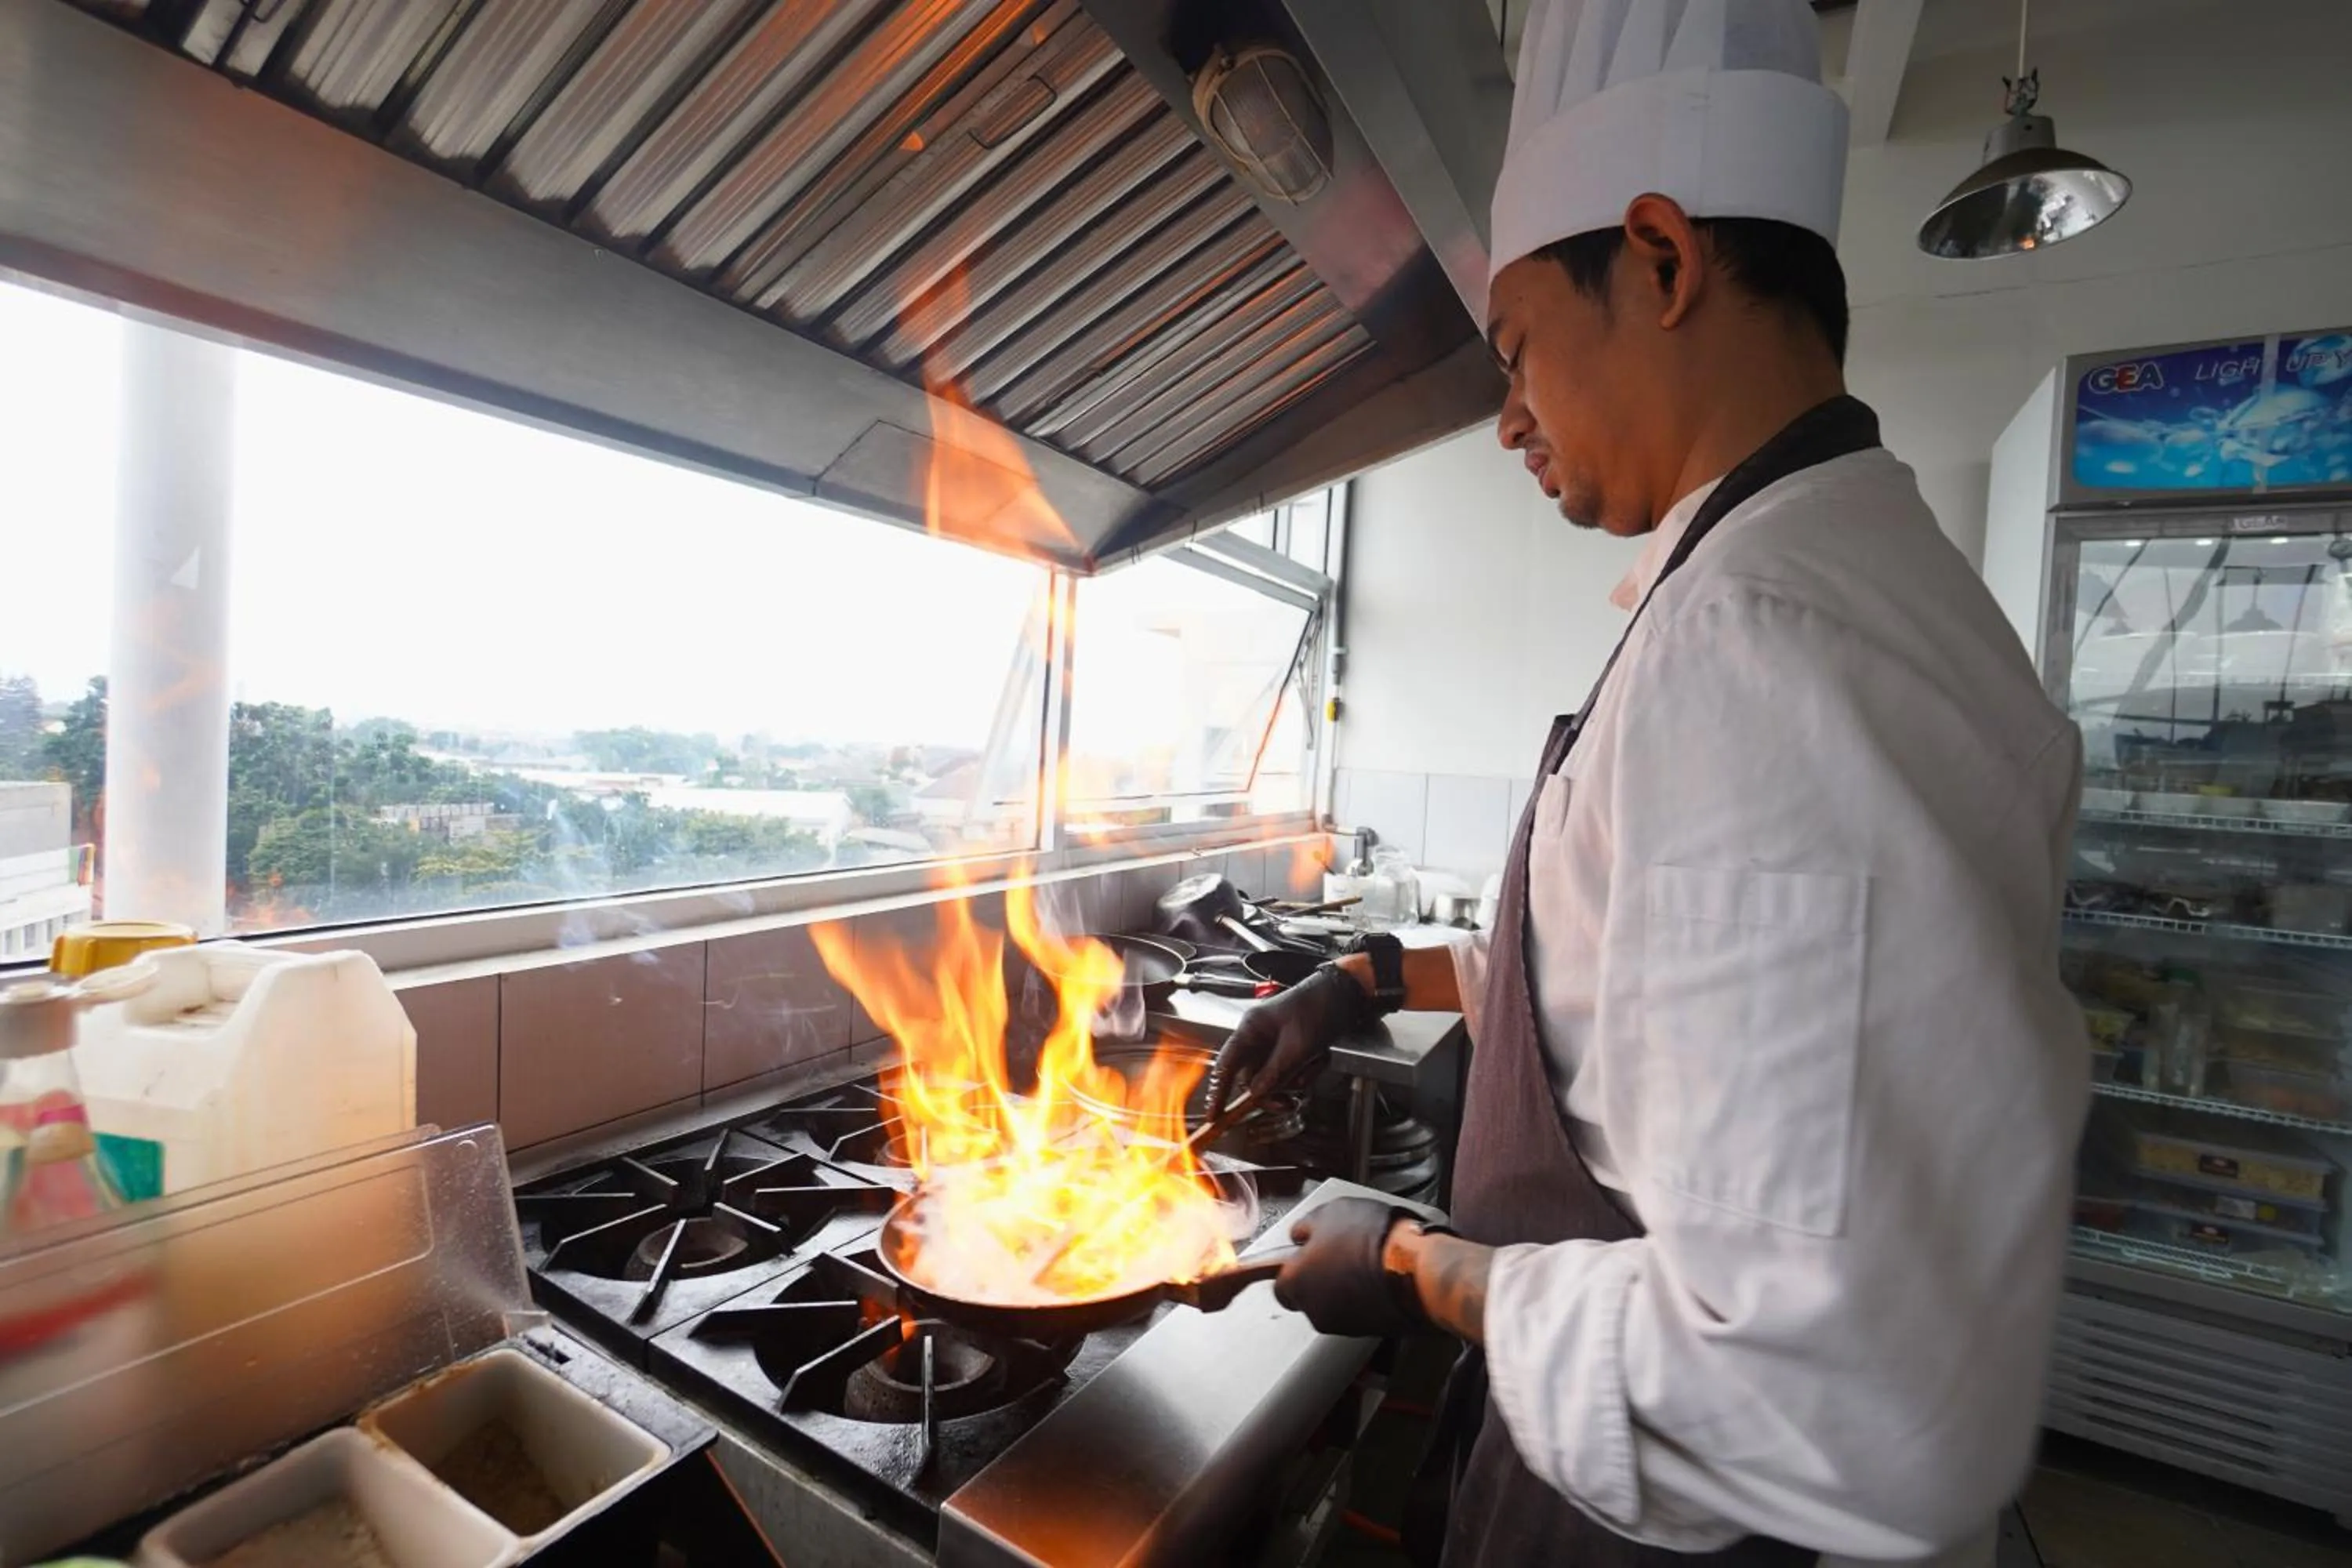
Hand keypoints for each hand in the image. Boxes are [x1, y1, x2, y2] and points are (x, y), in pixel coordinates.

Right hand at [1202, 963, 1376, 1114]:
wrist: (1347, 993)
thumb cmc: (1318, 1007)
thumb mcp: (1297, 1044)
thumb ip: (1275, 1072)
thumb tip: (1257, 1094)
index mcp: (1251, 1029)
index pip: (1226, 1065)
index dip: (1218, 1090)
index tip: (1214, 1114)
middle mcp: (1259, 1037)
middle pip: (1254, 1078)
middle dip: (1274, 1091)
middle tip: (1289, 1102)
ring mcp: (1277, 1044)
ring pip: (1277, 1078)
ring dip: (1297, 1079)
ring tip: (1314, 1064)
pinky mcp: (1293, 1048)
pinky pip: (1294, 1072)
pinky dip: (1309, 1070)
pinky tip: (1321, 1057)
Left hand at [1273, 1195, 1426, 1337]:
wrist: (1416, 1268)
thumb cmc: (1372, 1239)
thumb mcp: (1331, 1212)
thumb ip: (1306, 1226)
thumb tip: (1299, 1233)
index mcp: (1295, 1282)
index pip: (1280, 1284)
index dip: (1295, 1267)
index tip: (1307, 1254)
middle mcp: (1314, 1310)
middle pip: (1309, 1296)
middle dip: (1321, 1278)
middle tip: (1338, 1253)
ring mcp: (1343, 1324)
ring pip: (1335, 1305)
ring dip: (1344, 1288)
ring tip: (1366, 1261)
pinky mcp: (1370, 1331)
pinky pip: (1360, 1313)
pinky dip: (1365, 1298)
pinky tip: (1381, 1276)